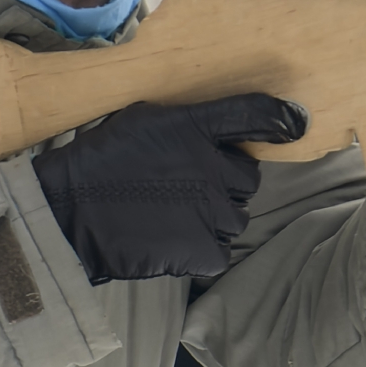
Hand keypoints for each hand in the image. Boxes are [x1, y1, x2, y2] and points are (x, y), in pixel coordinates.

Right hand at [33, 94, 309, 282]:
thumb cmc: (102, 160)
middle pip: (247, 178)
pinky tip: (174, 240)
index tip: (295, 124)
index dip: (282, 118)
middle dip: (226, 184)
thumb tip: (217, 129)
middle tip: (187, 187)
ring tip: (174, 215)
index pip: (256, 114)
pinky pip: (221, 252)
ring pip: (236, 218)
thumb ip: (188, 122)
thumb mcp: (145, 119)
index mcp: (196, 127)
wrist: (70, 212)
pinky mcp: (203, 250)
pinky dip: (203, 251)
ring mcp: (212, 212)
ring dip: (215, 219)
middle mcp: (214, 167)